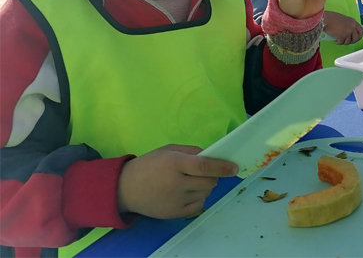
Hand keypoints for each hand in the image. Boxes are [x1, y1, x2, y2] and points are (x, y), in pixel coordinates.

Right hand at [117, 145, 237, 218]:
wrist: (125, 188)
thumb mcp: (168, 150)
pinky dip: (198, 198)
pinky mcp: (174, 213)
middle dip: (213, 176)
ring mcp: (175, 200)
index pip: (205, 166)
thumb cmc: (149, 165)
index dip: (222, 167)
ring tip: (191, 182)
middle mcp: (176, 183)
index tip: (234, 168)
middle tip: (205, 172)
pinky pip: (198, 206)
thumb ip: (191, 151)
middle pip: (209, 182)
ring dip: (205, 187)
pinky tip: (187, 192)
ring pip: (205, 194)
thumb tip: (212, 155)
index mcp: (175, 163)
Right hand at [324, 11, 362, 44]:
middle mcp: (352, 27)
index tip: (355, 39)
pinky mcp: (342, 36)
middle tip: (345, 41)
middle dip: (351, 41)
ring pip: (348, 42)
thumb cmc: (332, 18)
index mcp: (353, 22)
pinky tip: (335, 40)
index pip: (361, 31)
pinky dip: (338, 42)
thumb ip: (349, 25)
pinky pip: (341, 42)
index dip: (359, 36)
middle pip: (356, 38)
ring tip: (338, 39)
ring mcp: (348, 31)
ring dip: (343, 42)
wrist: (326, 19)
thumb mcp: (344, 20)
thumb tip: (349, 34)